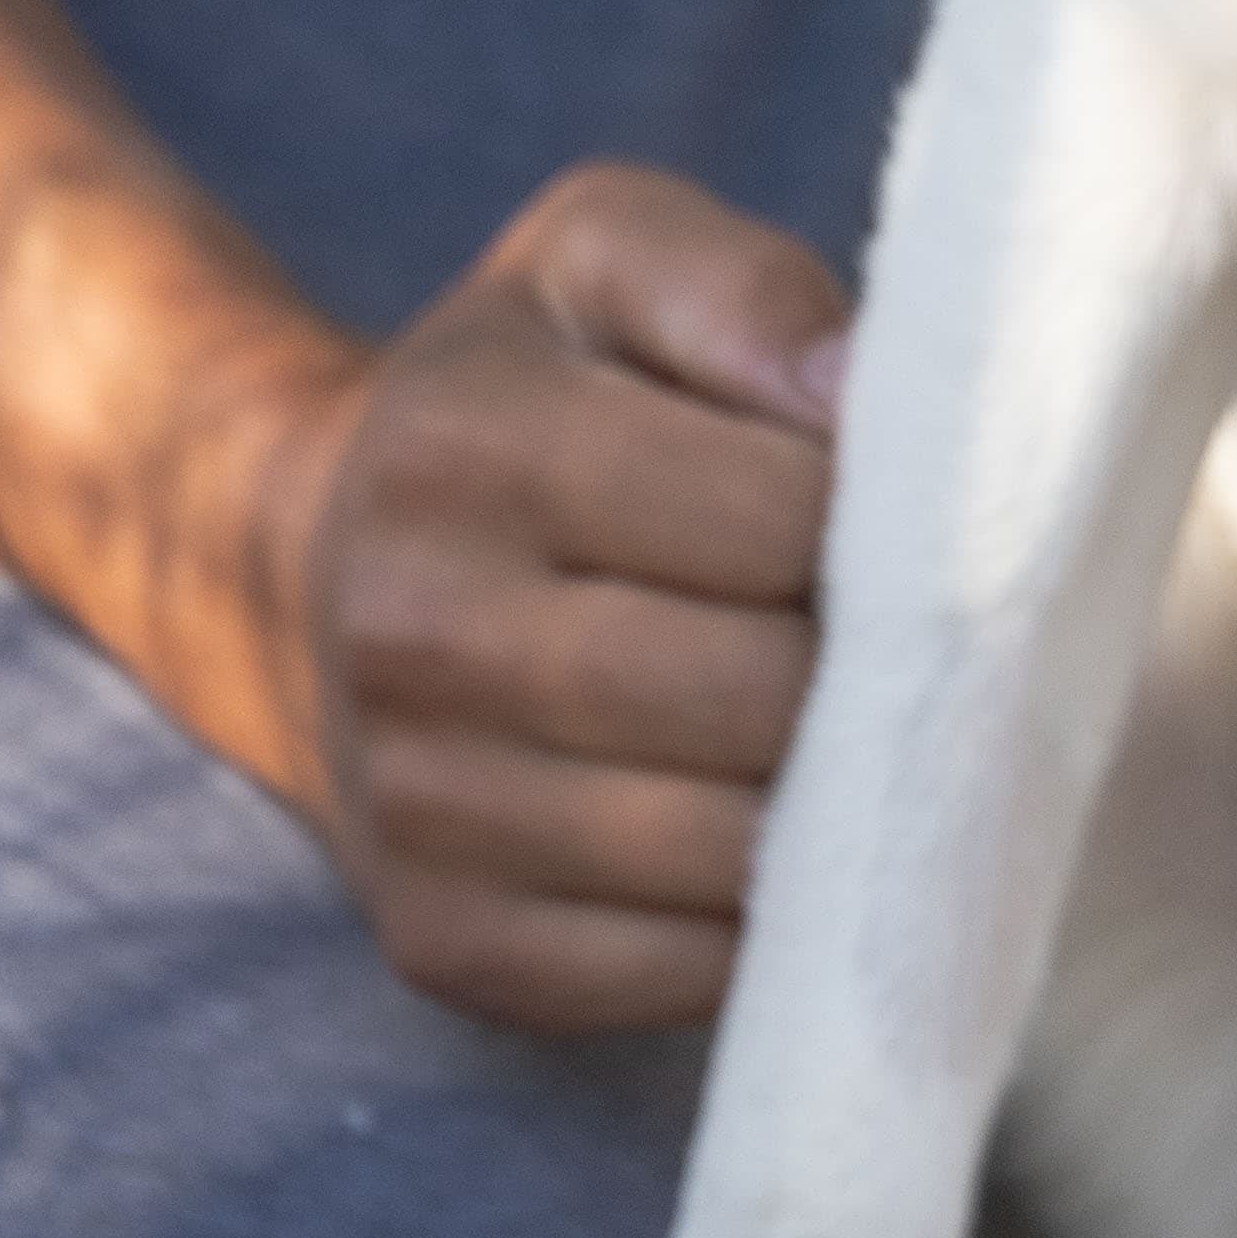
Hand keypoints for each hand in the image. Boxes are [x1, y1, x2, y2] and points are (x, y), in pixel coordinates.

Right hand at [258, 164, 848, 1031]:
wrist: (318, 573)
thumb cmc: (528, 399)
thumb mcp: (607, 261)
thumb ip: (741, 288)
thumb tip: (862, 400)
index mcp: (466, 445)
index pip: (778, 519)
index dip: (895, 528)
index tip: (916, 521)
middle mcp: (415, 633)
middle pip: (760, 697)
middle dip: (878, 678)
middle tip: (918, 647)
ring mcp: (419, 808)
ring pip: (732, 855)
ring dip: (840, 810)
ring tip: (862, 738)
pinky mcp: (448, 944)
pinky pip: (683, 975)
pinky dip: (769, 923)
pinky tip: (778, 837)